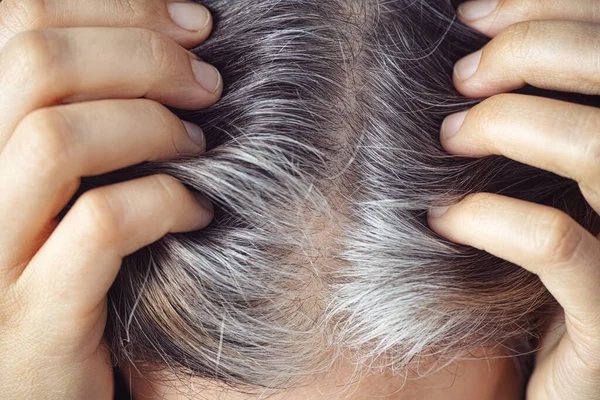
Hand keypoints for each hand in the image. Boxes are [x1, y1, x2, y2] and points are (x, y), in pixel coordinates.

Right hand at [0, 0, 220, 397]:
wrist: (44, 382)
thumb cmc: (68, 262)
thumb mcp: (59, 179)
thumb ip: (83, 109)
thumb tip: (165, 37)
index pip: (15, 23)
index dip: (116, 8)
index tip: (192, 24)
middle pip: (36, 65)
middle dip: (144, 55)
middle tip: (206, 82)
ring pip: (56, 140)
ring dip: (151, 126)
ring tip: (197, 145)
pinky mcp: (32, 320)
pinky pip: (101, 226)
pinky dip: (165, 202)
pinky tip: (199, 210)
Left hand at [428, 1, 599, 398]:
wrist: (550, 376)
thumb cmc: (538, 265)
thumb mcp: (542, 182)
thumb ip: (536, 121)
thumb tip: (477, 49)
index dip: (552, 12)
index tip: (476, 15)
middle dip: (536, 49)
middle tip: (463, 74)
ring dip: (513, 123)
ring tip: (451, 135)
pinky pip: (560, 246)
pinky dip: (494, 219)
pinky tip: (444, 220)